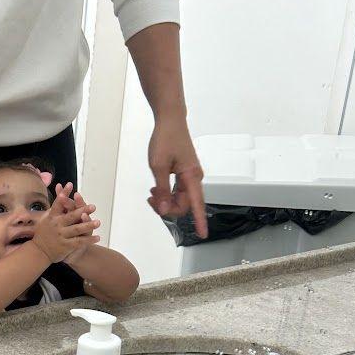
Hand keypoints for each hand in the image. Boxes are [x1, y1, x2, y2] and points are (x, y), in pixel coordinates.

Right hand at [31, 182, 98, 262]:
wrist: (39, 252)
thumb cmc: (45, 232)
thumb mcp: (46, 217)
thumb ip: (56, 205)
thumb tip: (60, 189)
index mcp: (52, 217)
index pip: (58, 203)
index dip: (63, 194)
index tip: (70, 184)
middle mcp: (56, 225)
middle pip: (70, 216)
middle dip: (81, 210)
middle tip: (93, 206)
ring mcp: (61, 236)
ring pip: (77, 229)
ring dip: (88, 226)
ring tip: (98, 222)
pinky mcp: (65, 246)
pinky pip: (79, 242)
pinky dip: (89, 240)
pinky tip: (98, 238)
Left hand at [147, 114, 206, 238]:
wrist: (170, 121)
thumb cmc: (165, 139)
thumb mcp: (158, 166)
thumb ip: (162, 190)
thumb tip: (163, 209)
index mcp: (191, 176)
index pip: (197, 204)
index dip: (200, 220)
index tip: (203, 234)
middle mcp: (194, 178)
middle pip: (184, 205)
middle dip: (167, 207)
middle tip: (151, 199)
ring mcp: (190, 177)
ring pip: (179, 200)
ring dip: (165, 201)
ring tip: (151, 193)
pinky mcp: (185, 175)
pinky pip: (177, 192)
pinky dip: (166, 194)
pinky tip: (156, 189)